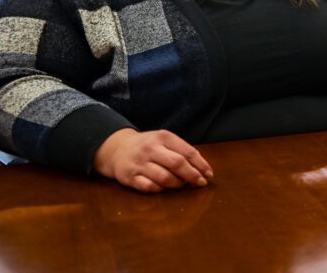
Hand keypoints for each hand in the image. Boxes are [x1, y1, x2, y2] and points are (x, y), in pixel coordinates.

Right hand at [93, 129, 213, 192]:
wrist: (117, 149)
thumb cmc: (149, 146)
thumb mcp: (165, 141)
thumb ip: (182, 151)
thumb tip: (203, 170)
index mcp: (163, 137)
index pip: (188, 151)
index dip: (201, 165)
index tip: (209, 175)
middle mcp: (150, 148)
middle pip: (177, 164)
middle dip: (192, 176)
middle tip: (200, 183)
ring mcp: (139, 163)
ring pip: (164, 178)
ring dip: (177, 184)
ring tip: (181, 184)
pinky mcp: (129, 177)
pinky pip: (149, 187)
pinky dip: (160, 189)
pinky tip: (164, 188)